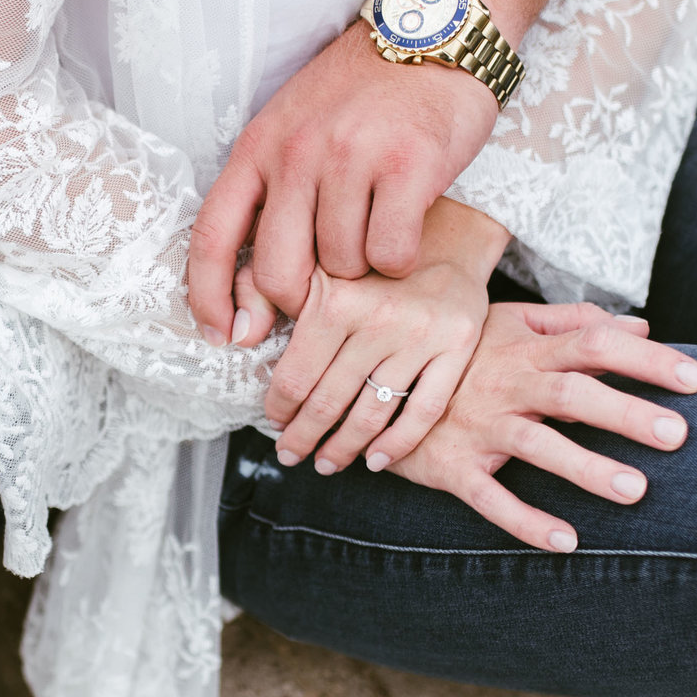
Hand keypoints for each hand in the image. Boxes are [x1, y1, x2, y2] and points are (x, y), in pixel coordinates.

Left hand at [187, 22, 497, 341]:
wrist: (434, 30)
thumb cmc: (363, 94)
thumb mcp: (294, 131)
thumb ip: (271, 201)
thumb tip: (252, 302)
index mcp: (258, 146)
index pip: (212, 237)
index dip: (208, 297)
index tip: (222, 335)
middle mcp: (296, 152)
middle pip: (279, 272)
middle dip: (303, 298)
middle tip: (331, 286)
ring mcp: (350, 158)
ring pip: (343, 268)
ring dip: (363, 268)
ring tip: (377, 223)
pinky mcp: (407, 166)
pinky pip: (391, 254)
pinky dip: (401, 257)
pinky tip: (407, 221)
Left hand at [263, 197, 509, 474]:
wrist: (446, 234)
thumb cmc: (368, 256)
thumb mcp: (310, 260)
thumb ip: (263, 289)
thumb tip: (239, 337)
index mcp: (336, 299)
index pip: (296, 378)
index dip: (279, 410)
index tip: (274, 422)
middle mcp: (379, 319)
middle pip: (329, 402)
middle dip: (302, 437)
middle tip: (290, 453)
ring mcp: (421, 336)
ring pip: (372, 414)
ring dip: (343, 448)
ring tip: (326, 462)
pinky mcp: (457, 347)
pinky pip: (424, 411)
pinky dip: (397, 444)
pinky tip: (375, 459)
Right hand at [390, 301, 696, 550]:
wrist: (370, 377)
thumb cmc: (456, 351)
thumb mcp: (509, 323)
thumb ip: (574, 321)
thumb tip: (640, 326)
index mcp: (527, 348)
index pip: (596, 344)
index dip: (646, 360)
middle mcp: (507, 384)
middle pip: (574, 393)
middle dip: (627, 413)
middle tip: (678, 435)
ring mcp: (478, 427)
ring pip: (536, 445)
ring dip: (586, 468)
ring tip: (636, 491)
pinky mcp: (452, 465)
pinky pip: (489, 497)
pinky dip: (525, 520)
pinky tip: (566, 541)